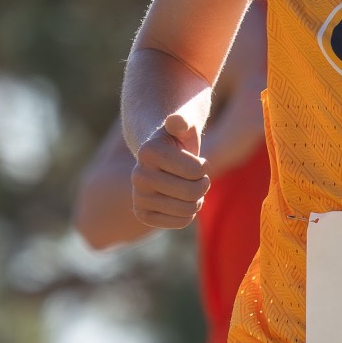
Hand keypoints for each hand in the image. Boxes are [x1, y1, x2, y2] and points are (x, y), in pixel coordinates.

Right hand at [132, 113, 208, 228]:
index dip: (203, 166)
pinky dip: (189, 213)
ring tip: (190, 187)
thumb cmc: (178, 139)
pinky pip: (180, 222)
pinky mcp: (142, 214)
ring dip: (198, 199)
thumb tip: (177, 121)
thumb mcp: (183, 125)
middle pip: (193, 192)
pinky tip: (182, 201)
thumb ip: (183, 121)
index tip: (196, 160)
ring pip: (189, 209)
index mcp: (148, 151)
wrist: (160, 158)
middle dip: (203, 184)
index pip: (197, 170)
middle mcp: (138, 175)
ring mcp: (138, 196)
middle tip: (197, 177)